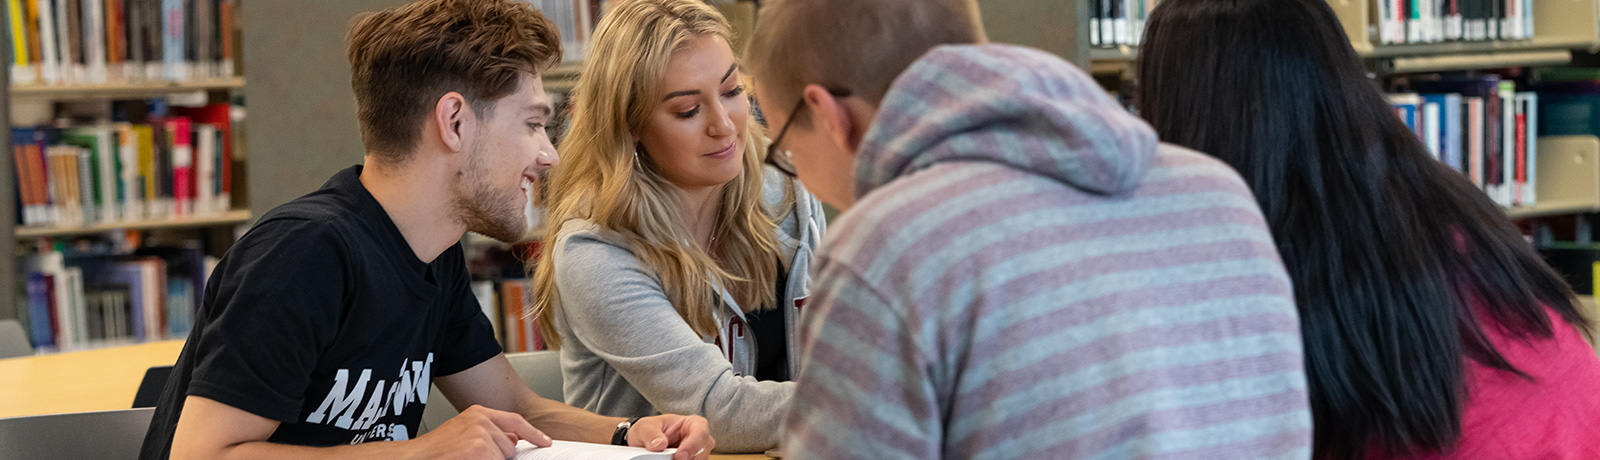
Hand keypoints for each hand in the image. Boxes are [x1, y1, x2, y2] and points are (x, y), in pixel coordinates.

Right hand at [410, 405, 552, 458]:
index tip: (545, 442)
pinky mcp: (479, 451)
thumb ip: (489, 433)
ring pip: (503, 458)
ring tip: (465, 458)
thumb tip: (514, 439)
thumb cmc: (436, 450)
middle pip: (510, 446)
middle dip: (499, 456)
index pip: (515, 422)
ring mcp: (481, 436)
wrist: (414, 458)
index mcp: (478, 414)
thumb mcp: (463, 432)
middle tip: (472, 456)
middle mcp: (482, 421)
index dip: (533, 434)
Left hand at [627, 414, 713, 459]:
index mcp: (693, 423)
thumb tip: (660, 444)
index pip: (701, 433)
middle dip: (688, 459)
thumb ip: (651, 433)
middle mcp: (699, 440)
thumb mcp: (646, 426)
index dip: (692, 445)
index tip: (679, 456)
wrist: (646, 442)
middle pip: (703, 452)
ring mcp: (697, 454)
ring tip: (666, 459)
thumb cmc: (651, 429)